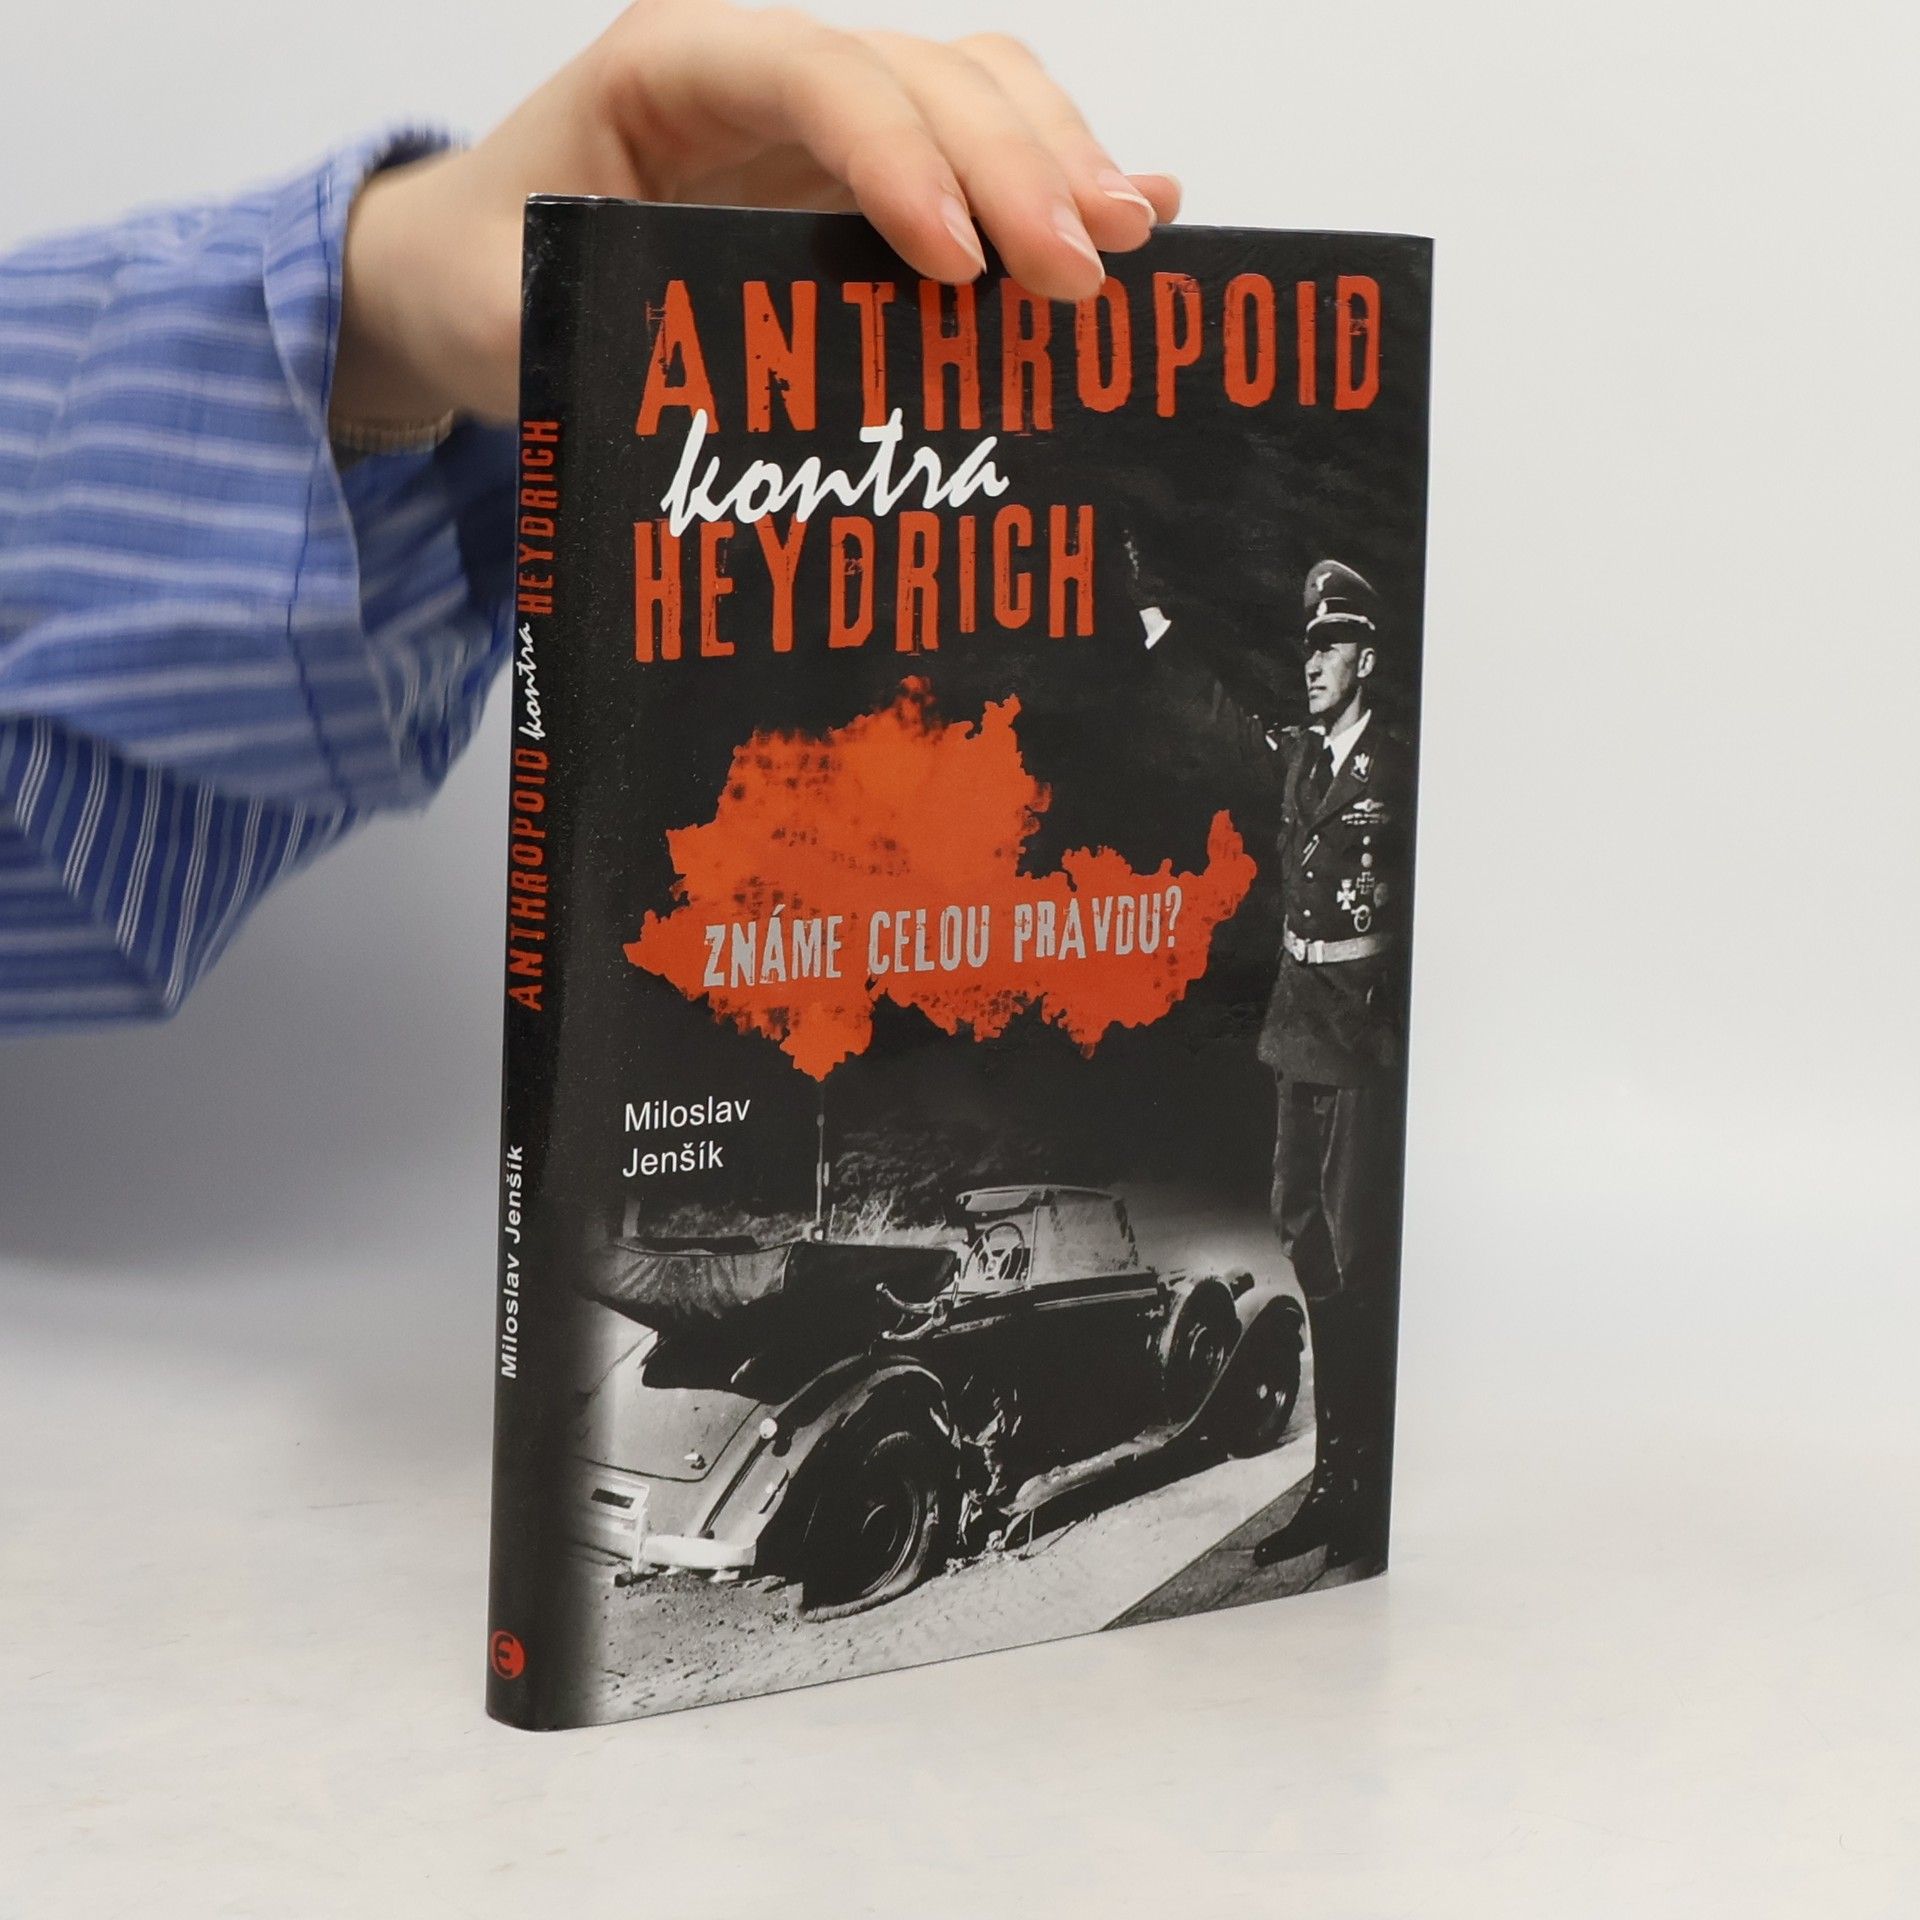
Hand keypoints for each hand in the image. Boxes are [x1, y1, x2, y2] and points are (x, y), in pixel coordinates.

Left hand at [333, 1, 1180, 427]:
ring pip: (973, 90)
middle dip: (1016, 167)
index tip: (959, 264)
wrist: (466, 266)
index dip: (902, 155)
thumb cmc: (485, 276)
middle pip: (923, 73)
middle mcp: (764, 72)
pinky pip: (977, 149)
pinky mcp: (860, 176)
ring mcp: (823, 119)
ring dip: (1057, 163)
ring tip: (1130, 243)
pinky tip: (1135, 217)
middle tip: (1084, 276)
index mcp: (672, 70)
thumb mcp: (506, 309)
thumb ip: (594, 331)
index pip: (811, 74)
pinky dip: (1052, 180)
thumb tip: (731, 397)